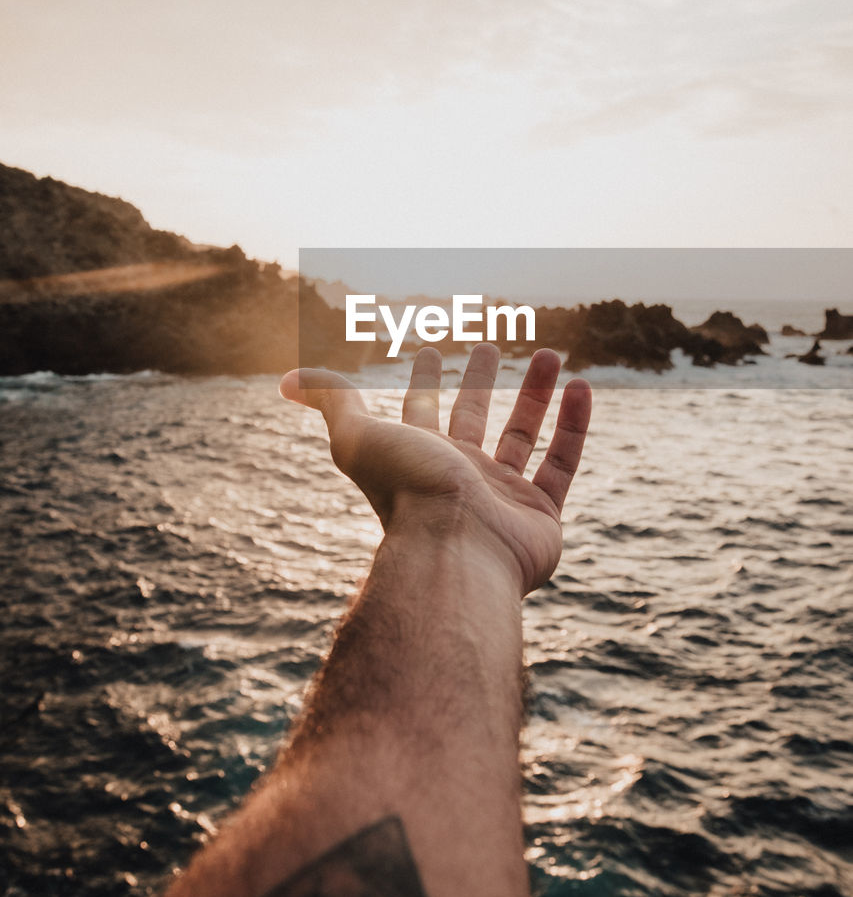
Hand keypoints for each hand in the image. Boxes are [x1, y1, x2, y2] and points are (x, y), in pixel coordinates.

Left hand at [280, 344, 590, 595]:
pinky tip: (583, 389)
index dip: (424, 379)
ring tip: (553, 354)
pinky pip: (562, 464)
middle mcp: (459, 478)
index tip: (432, 348)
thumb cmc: (404, 491)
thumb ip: (332, 402)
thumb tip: (287, 379)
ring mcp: (501, 499)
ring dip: (536, 395)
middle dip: (482, 382)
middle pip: (474, 420)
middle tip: (493, 346)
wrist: (455, 551)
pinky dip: (574, 427)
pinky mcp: (541, 517)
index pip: (421, 411)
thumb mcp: (358, 437)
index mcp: (418, 459)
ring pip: (523, 436)